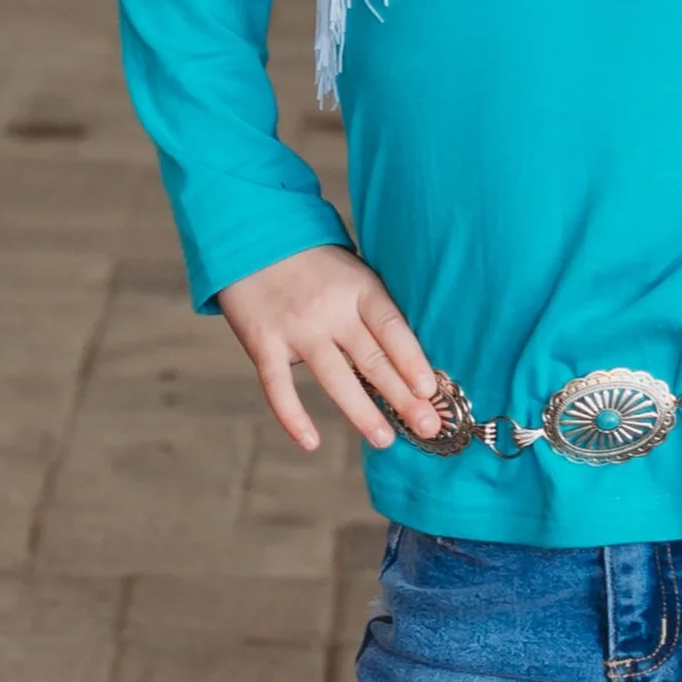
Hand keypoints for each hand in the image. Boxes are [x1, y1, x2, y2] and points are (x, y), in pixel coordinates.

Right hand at [216, 245, 440, 453]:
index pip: (392, 329)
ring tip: (385, 440)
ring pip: (335, 378)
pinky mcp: (263, 343)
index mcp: (360, 289)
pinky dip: (293, 417)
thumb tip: (409, 365)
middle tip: (427, 427)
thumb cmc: (315, 265)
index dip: (412, 360)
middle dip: (402, 397)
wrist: (252, 238)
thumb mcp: (354, 274)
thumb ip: (374, 313)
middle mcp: (330, 310)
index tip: (430, 390)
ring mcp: (296, 328)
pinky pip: (278, 386)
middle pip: (372, 359)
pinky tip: (311, 442)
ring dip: (362, 413)